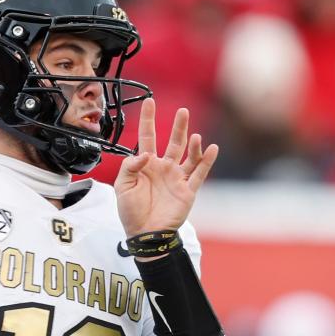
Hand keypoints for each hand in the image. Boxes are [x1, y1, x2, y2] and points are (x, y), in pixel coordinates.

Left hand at [114, 99, 217, 237]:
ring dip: (193, 144)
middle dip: (178, 126)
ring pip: (188, 155)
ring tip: (194, 135)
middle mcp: (164, 168)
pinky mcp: (188, 190)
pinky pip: (199, 173)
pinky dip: (206, 161)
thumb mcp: (122, 186)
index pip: (147, 137)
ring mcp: (177, 178)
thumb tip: (145, 154)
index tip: (150, 101)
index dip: (148, 119)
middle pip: (173, 142)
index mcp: (146, 165)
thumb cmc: (131, 211)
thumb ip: (130, 166)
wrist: (144, 234)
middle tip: (182, 111)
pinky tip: (212, 149)